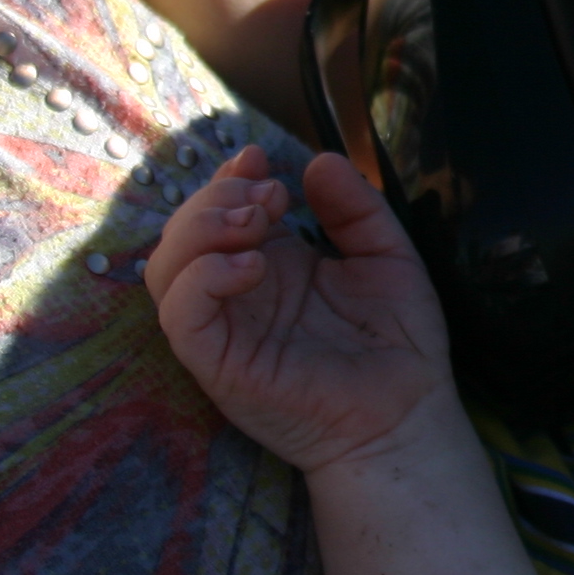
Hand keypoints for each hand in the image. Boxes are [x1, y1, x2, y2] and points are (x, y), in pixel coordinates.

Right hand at [148, 144, 458, 473]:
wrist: (408, 416)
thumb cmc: (401, 345)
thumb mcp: (388, 256)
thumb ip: (355, 208)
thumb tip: (317, 161)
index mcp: (272, 264)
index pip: (221, 211)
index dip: (228, 177)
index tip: (260, 158)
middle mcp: (239, 295)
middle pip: (184, 231)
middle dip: (217, 197)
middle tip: (270, 199)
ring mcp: (224, 330)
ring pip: (165, 268)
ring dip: (200, 228)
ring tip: (258, 223)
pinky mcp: (218, 365)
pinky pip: (180, 316)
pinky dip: (201, 278)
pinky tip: (252, 267)